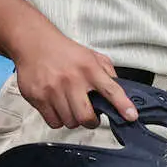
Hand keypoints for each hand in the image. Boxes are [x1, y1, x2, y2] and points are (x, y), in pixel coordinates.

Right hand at [8, 24, 138, 128]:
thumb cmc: (66, 52)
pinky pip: (53, 122)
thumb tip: (120, 92)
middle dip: (91, 122)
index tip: (131, 116)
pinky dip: (59, 120)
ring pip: (69, 122)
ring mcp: (53, 90)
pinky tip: (59, 108)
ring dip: (74, 120)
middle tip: (91, 117)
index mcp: (89, 69)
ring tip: (72, 108)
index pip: (111, 90)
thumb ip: (107, 73)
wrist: (35, 44)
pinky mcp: (37, 98)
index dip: (123, 105)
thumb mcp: (92, 56)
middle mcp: (72, 80)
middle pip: (86, 116)